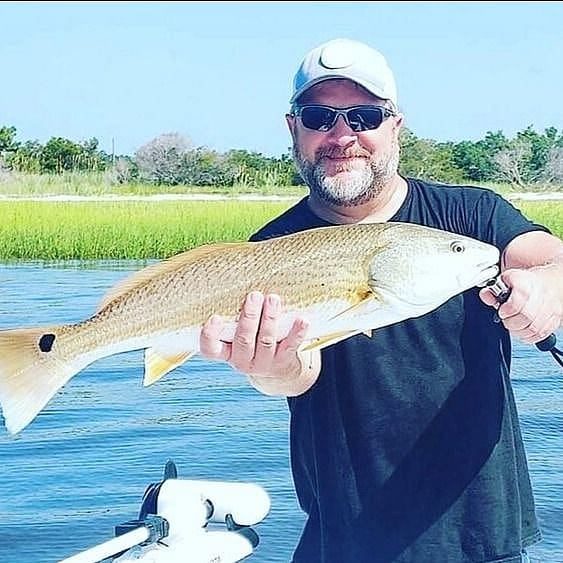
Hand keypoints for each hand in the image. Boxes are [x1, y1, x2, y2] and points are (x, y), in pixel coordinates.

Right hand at [200, 292, 317, 392]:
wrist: (277, 369)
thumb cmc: (252, 341)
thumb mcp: (238, 335)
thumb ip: (234, 318)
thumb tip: (236, 278)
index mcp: (226, 353)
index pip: (210, 349)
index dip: (210, 335)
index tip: (215, 317)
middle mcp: (242, 361)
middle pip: (244, 340)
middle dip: (249, 317)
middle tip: (254, 296)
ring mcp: (263, 363)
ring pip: (266, 340)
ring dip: (269, 318)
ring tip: (273, 298)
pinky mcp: (283, 361)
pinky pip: (290, 346)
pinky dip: (297, 332)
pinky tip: (302, 319)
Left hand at [479, 268, 561, 344]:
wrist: (548, 284)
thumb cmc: (525, 283)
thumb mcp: (505, 280)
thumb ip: (491, 290)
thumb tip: (486, 296)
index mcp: (526, 283)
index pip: (518, 300)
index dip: (507, 309)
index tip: (501, 311)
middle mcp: (541, 296)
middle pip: (526, 317)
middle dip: (510, 322)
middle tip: (505, 318)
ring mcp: (550, 309)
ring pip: (533, 329)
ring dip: (518, 330)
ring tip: (513, 323)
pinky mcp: (554, 321)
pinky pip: (539, 335)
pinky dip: (527, 336)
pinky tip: (522, 328)